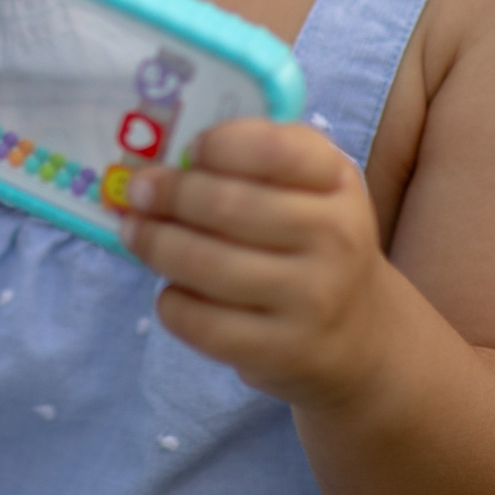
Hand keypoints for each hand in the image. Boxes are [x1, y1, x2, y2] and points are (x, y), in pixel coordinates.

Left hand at [122, 118, 393, 407]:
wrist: (360, 335)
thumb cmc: (312, 241)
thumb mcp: (308, 187)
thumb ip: (252, 159)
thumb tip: (166, 160)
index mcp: (336, 182)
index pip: (272, 149)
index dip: (219, 145)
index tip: (191, 150)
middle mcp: (334, 237)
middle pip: (226, 206)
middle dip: (167, 194)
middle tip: (137, 192)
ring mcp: (311, 298)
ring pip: (205, 264)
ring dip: (154, 244)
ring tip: (134, 233)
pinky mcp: (283, 350)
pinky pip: (202, 322)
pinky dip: (172, 302)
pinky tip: (171, 291)